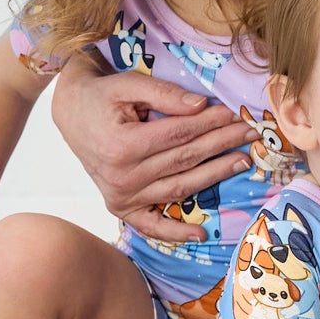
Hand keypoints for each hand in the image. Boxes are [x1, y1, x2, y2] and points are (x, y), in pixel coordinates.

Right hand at [49, 57, 254, 236]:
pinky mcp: (121, 207)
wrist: (71, 114)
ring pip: (180, 187)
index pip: (180, 134)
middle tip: (249, 133)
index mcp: (122, 145)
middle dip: (221, 144)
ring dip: (215, 175)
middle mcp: (122, 176)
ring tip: (242, 162)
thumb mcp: (128, 85)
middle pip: (185, 159)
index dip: (210, 123)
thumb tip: (201, 106)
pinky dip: (175, 233)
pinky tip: (200, 233)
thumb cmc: (102, 97)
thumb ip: (164, 94)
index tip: (234, 114)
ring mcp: (121, 196)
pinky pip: (152, 226)